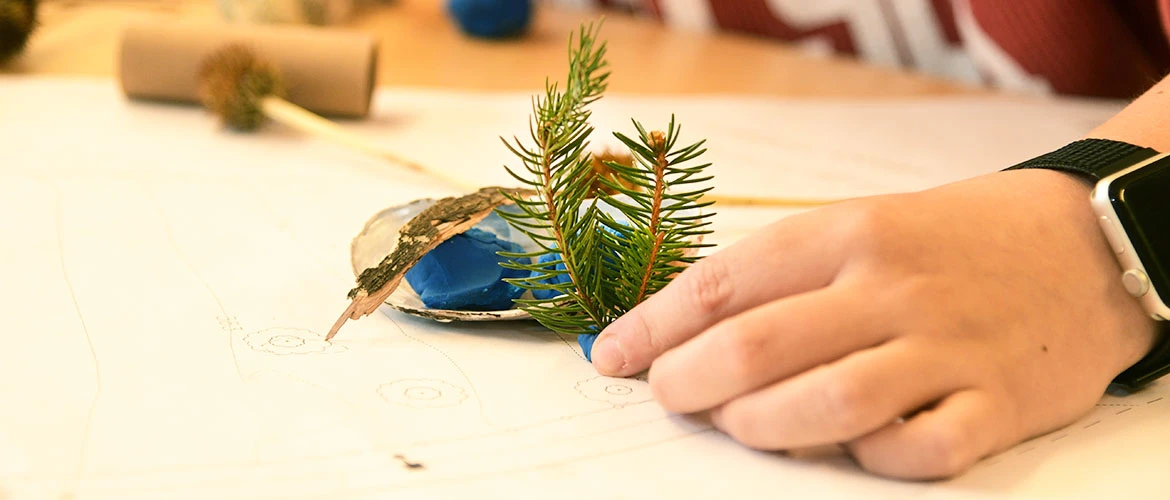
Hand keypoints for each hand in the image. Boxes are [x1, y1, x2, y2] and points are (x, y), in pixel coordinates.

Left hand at [588, 169, 1158, 478]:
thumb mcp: (866, 225)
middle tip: (666, 397)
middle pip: (758, 347)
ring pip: (830, 404)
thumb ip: (785, 274)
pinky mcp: (1000, 404)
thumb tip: (682, 324)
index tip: (611, 355)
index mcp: (850, 233)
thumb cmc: (951, 240)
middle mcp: (893, 288)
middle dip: (686, 383)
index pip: (725, 282)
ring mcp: (949, 348)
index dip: (655, 325)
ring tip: (740, 425)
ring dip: (762, 426)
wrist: (1085, 243)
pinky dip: (872, 460)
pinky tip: (854, 448)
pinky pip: (922, 452)